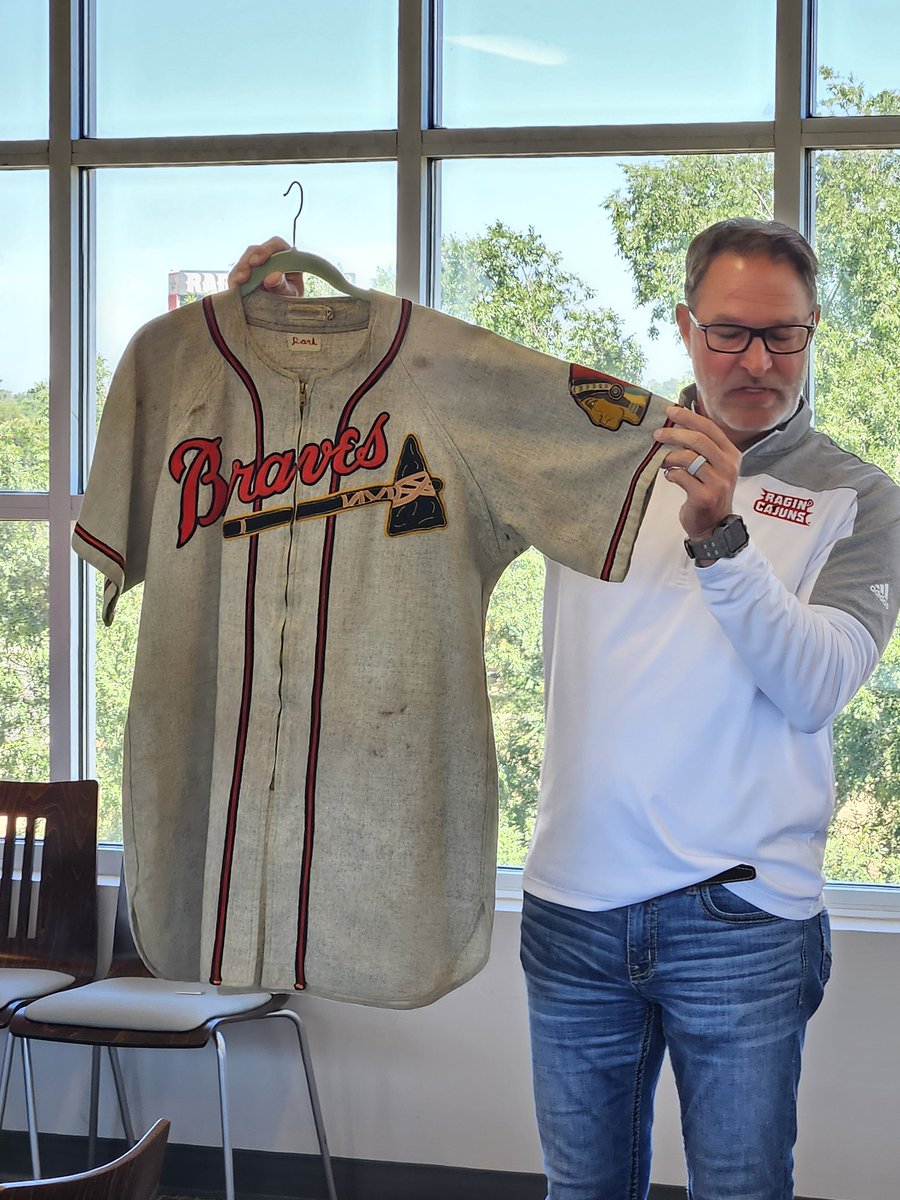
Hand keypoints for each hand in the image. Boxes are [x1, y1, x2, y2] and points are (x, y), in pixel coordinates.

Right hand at [227, 236, 303, 296]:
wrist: (284, 314)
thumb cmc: (291, 300)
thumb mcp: (291, 295)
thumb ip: (282, 286)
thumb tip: (271, 278)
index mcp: (286, 256)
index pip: (275, 244)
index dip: (265, 250)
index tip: (257, 262)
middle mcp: (269, 257)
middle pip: (255, 250)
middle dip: (248, 260)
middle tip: (245, 274)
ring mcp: (256, 266)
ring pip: (244, 260)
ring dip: (240, 269)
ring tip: (239, 281)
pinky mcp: (245, 275)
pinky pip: (236, 273)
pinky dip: (235, 279)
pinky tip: (235, 286)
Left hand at [653, 405, 741, 538]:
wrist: (713, 525)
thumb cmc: (709, 492)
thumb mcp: (713, 467)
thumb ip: (702, 448)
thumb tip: (677, 422)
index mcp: (731, 454)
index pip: (709, 428)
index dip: (689, 417)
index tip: (670, 411)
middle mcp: (728, 466)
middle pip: (699, 440)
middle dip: (674, 433)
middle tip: (657, 434)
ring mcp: (718, 482)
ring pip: (689, 458)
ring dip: (669, 456)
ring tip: (661, 460)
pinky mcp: (705, 496)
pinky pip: (681, 477)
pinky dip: (671, 474)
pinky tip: (669, 476)